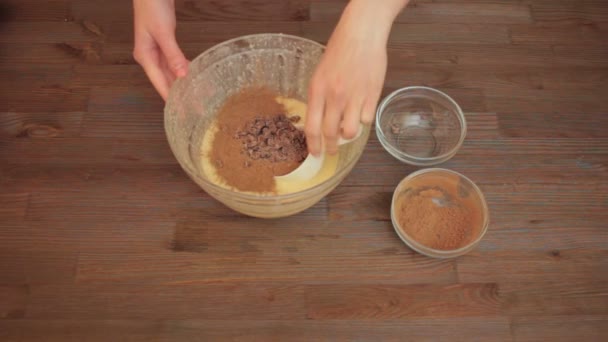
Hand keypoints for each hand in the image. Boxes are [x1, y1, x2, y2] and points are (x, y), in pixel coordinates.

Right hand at [133, 0, 188, 99]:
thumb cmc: (151, 6)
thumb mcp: (163, 32)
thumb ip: (173, 54)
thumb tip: (182, 75)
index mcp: (145, 56)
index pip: (159, 83)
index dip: (170, 98)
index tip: (181, 111)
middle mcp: (149, 56)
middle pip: (165, 80)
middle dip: (179, 94)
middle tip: (194, 107)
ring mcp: (157, 51)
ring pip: (171, 72)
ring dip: (182, 83)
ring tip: (196, 95)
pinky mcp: (165, 44)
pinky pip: (174, 62)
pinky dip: (184, 69)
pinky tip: (193, 76)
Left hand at [305, 0, 407, 154]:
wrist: (361, 35)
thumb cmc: (339, 52)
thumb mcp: (319, 74)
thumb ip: (319, 98)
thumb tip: (319, 121)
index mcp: (317, 91)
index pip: (312, 127)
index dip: (313, 145)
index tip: (314, 153)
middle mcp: (335, 97)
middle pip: (330, 134)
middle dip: (331, 147)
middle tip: (332, 150)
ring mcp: (354, 97)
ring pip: (350, 132)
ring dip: (348, 136)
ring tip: (348, 131)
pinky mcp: (371, 96)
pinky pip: (366, 120)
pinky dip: (363, 121)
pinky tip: (361, 112)